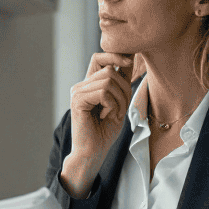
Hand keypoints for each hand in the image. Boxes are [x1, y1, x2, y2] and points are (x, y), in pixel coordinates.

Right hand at [60, 53, 133, 197]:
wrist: (93, 153)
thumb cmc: (105, 132)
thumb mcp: (119, 102)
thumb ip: (121, 82)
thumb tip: (130, 58)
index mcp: (89, 85)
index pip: (99, 58)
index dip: (115, 55)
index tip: (130, 61)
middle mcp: (81, 86)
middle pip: (109, 70)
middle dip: (124, 89)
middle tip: (120, 109)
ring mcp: (78, 92)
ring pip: (109, 81)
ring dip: (119, 100)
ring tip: (112, 114)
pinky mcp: (78, 100)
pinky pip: (103, 92)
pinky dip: (111, 105)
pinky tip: (105, 116)